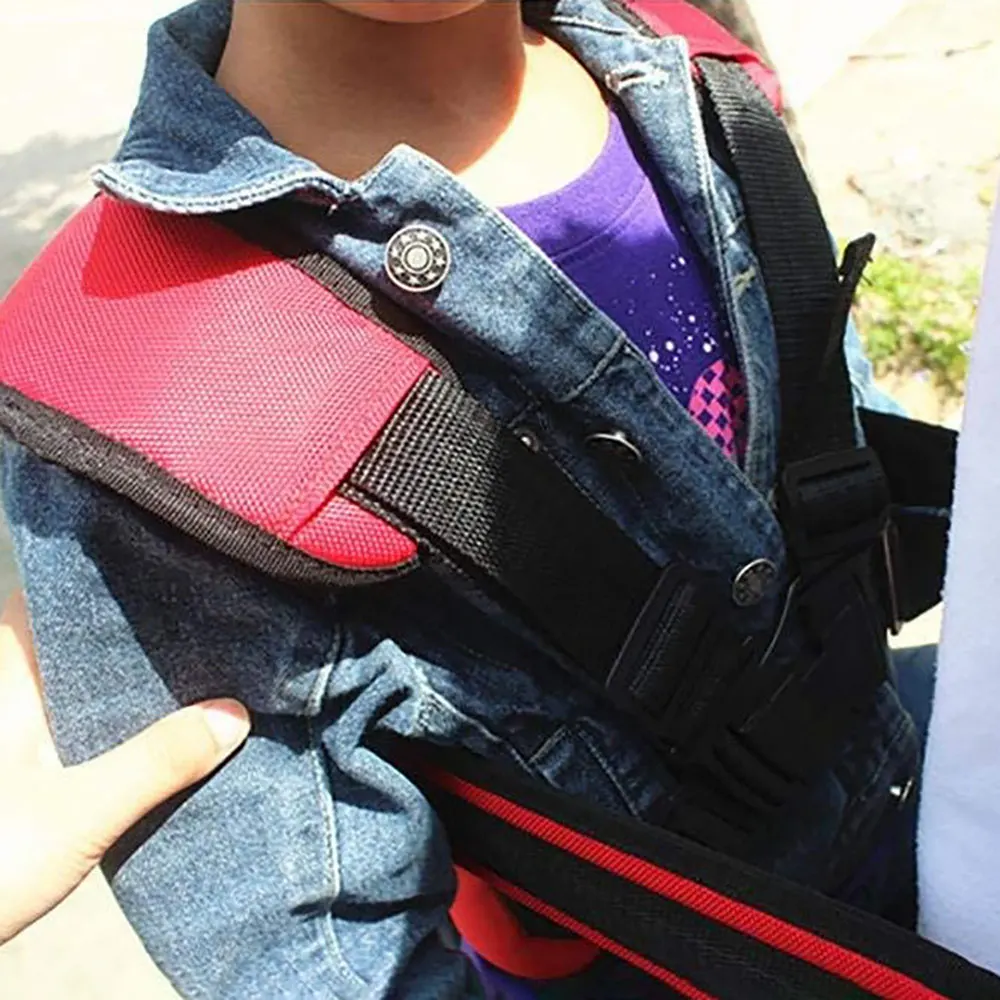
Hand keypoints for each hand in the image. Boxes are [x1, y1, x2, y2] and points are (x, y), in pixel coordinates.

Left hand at [0, 592, 249, 944]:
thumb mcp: (78, 814)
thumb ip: (154, 763)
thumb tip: (232, 717)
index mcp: (11, 685)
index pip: (47, 605)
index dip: (97, 583)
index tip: (158, 568)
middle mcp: (12, 702)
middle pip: (75, 646)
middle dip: (135, 637)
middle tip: (202, 624)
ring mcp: (21, 741)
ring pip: (82, 691)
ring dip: (132, 689)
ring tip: (200, 675)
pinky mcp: (30, 779)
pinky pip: (85, 733)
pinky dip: (123, 730)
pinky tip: (166, 738)